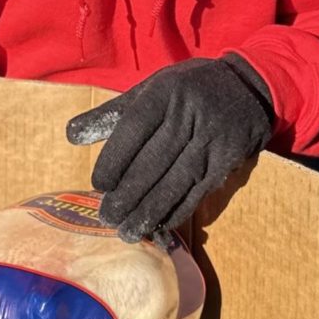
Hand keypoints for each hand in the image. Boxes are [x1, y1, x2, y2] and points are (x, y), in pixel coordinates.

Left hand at [66, 55, 272, 243]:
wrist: (247, 87)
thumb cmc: (186, 90)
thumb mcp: (150, 89)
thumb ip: (112, 114)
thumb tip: (71, 136)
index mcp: (164, 92)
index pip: (134, 129)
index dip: (114, 160)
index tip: (98, 185)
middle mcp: (189, 114)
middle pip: (154, 160)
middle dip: (129, 193)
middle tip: (107, 217)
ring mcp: (212, 138)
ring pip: (177, 179)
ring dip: (151, 210)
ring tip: (128, 231)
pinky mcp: (228, 159)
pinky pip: (199, 190)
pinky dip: (177, 210)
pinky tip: (158, 225)